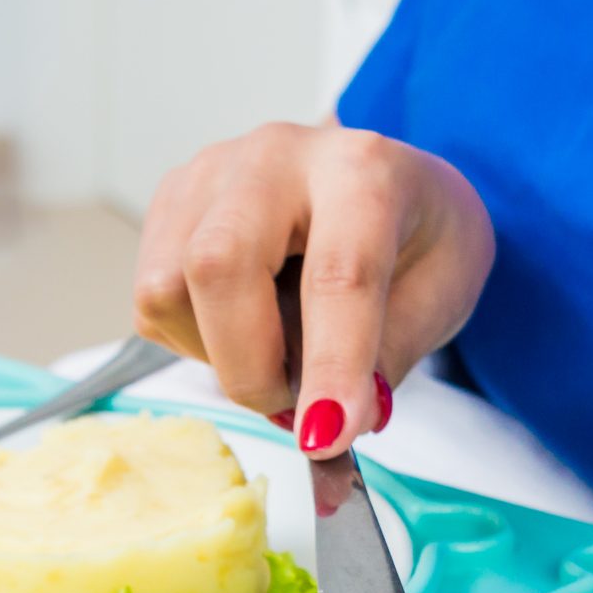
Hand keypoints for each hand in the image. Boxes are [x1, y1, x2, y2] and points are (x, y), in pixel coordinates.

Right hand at [132, 121, 494, 456]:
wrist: (382, 179)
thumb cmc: (414, 235)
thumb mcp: (440, 294)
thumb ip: (386, 362)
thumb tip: (326, 434)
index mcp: (361, 171)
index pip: (338, 274)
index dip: (332, 364)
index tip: (329, 436)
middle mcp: (274, 157)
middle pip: (218, 263)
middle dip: (249, 365)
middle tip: (293, 403)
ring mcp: (207, 174)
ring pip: (166, 290)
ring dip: (219, 356)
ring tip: (276, 353)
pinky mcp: (168, 205)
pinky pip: (153, 303)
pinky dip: (197, 342)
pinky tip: (245, 326)